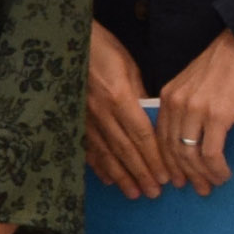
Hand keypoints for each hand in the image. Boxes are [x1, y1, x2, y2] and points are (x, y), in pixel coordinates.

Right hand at [81, 21, 177, 199]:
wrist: (67, 40)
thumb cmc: (102, 49)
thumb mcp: (129, 67)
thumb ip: (140, 96)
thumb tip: (151, 119)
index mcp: (118, 97)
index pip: (141, 135)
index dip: (154, 158)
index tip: (165, 176)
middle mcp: (100, 112)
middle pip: (125, 150)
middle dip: (141, 173)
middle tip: (154, 192)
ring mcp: (84, 117)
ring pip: (105, 153)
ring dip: (121, 176)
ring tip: (134, 193)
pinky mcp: (73, 118)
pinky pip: (86, 146)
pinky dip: (97, 165)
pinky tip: (107, 179)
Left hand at [152, 29, 233, 196]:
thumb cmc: (226, 64)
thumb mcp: (194, 82)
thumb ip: (185, 104)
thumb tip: (190, 134)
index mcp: (168, 96)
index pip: (160, 137)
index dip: (167, 161)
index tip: (174, 177)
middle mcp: (176, 104)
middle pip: (172, 150)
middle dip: (183, 173)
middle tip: (194, 188)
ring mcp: (195, 110)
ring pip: (189, 155)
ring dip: (200, 175)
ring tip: (210, 186)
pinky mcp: (217, 116)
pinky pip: (211, 152)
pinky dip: (216, 168)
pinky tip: (223, 175)